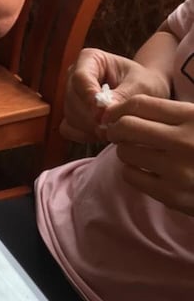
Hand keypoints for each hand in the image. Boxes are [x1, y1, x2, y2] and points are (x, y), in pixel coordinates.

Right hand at [60, 48, 169, 143]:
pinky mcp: (71, 113)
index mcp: (90, 59)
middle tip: (113, 128)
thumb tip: (103, 114)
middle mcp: (75, 75)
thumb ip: (123, 97)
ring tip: (113, 131)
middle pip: (72, 98)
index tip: (102, 114)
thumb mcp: (141, 86)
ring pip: (70, 114)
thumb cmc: (145, 83)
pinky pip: (68, 128)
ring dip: (89, 127)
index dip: (89, 97)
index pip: (80, 77)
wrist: (146, 93)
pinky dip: (83, 135)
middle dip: (91, 117)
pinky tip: (101, 135)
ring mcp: (71, 95)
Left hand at [104, 94, 193, 214]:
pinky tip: (143, 169)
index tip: (114, 113)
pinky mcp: (173, 196)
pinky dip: (131, 171)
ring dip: (124, 149)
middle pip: (126, 126)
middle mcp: (183, 142)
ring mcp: (178, 171)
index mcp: (192, 118)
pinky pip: (132, 177)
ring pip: (126, 152)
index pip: (140, 104)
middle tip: (116, 131)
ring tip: (134, 150)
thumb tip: (127, 108)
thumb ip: (174, 113)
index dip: (119, 107)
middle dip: (115, 127)